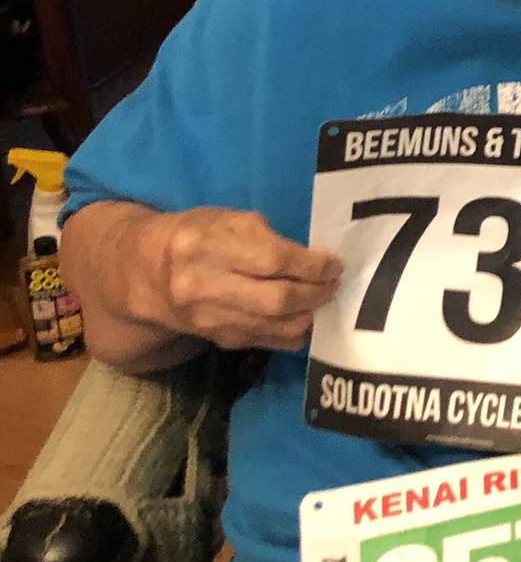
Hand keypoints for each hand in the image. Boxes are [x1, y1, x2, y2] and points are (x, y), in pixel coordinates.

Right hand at [130, 207, 341, 350]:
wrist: (145, 274)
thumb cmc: (196, 236)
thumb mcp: (227, 221)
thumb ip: (267, 238)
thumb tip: (315, 259)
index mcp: (207, 245)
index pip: (273, 260)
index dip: (312, 265)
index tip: (334, 264)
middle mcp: (205, 285)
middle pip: (277, 299)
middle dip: (316, 293)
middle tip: (334, 284)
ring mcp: (210, 317)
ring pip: (275, 325)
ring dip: (310, 315)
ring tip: (324, 300)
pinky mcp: (218, 338)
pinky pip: (267, 341)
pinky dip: (293, 332)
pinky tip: (305, 318)